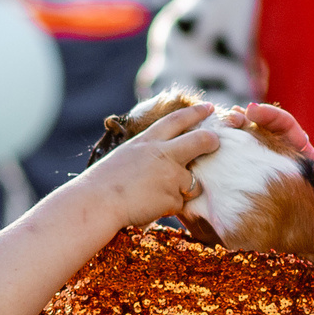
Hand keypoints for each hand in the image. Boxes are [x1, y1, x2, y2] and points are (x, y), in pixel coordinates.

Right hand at [77, 102, 221, 229]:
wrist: (97, 202)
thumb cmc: (104, 183)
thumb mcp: (126, 155)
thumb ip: (148, 152)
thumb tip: (166, 154)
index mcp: (148, 140)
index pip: (177, 120)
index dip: (195, 112)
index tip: (209, 108)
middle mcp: (163, 153)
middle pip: (200, 141)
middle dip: (212, 141)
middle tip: (216, 143)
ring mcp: (170, 175)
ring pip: (193, 181)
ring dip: (183, 189)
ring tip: (156, 194)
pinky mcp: (172, 197)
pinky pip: (179, 203)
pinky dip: (168, 207)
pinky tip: (149, 206)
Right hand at [222, 105, 313, 313]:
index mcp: (308, 160)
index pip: (286, 129)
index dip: (269, 117)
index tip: (252, 112)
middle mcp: (287, 171)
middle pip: (259, 140)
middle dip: (239, 127)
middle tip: (224, 122)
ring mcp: (273, 190)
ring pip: (245, 164)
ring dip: (227, 152)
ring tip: (208, 145)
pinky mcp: (264, 213)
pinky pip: (241, 196)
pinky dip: (224, 189)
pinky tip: (208, 185)